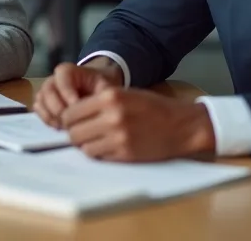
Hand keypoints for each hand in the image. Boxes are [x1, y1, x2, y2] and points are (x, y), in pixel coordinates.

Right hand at [33, 61, 123, 128]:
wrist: (97, 90)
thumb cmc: (102, 88)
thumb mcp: (106, 88)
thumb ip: (100, 95)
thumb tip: (92, 108)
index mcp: (68, 71)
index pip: (62, 78)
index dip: (68, 93)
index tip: (79, 107)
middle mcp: (54, 78)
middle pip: (47, 91)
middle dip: (58, 108)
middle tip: (71, 122)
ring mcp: (47, 90)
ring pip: (41, 100)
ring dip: (52, 115)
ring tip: (66, 126)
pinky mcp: (43, 102)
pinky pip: (38, 109)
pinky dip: (47, 119)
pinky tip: (60, 127)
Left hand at [61, 88, 215, 161]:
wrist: (182, 125)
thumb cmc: (152, 107)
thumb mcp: (124, 94)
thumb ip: (98, 103)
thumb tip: (70, 117)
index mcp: (109, 97)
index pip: (70, 113)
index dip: (69, 119)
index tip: (74, 122)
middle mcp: (111, 117)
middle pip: (73, 132)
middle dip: (75, 134)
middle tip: (83, 133)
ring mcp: (118, 137)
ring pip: (84, 147)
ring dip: (87, 145)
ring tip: (97, 140)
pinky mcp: (125, 154)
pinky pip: (99, 156)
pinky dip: (100, 153)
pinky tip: (109, 147)